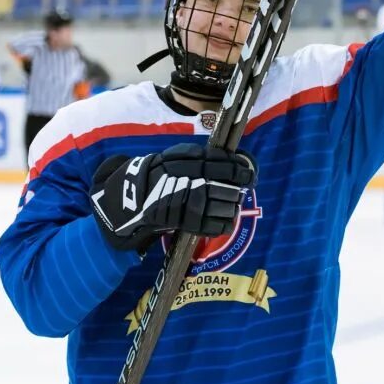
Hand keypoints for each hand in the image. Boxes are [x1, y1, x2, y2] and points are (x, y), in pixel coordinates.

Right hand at [90, 143, 256, 252]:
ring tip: (233, 206)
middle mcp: (181, 178)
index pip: (219, 163)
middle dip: (235, 190)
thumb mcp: (179, 158)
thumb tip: (240, 162)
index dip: (239, 170)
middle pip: (221, 186)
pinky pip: (208, 225)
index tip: (250, 174)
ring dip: (231, 207)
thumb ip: (205, 159)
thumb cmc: (163, 174)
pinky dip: (222, 224)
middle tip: (240, 191)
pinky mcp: (177, 220)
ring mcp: (179, 200)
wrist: (133, 196)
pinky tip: (226, 221)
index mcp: (183, 159)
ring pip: (217, 205)